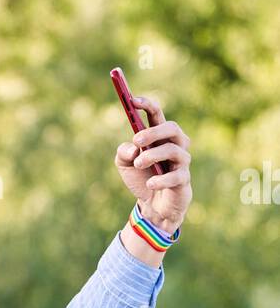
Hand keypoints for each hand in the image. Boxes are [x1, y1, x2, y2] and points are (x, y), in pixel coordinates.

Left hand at [114, 93, 191, 234]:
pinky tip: (150, 183)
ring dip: (153, 155)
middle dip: (154, 131)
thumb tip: (132, 147)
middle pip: (172, 128)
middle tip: (136, 139)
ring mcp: (181, 162)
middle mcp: (174, 145)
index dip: (147, 105)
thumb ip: (123, 152)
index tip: (132, 100)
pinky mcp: (184, 180)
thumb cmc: (141, 179)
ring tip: (138, 164)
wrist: (152, 206)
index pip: (157, 114)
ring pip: (174, 150)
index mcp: (159, 136)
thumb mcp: (124, 164)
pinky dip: (161, 179)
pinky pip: (176, 176)